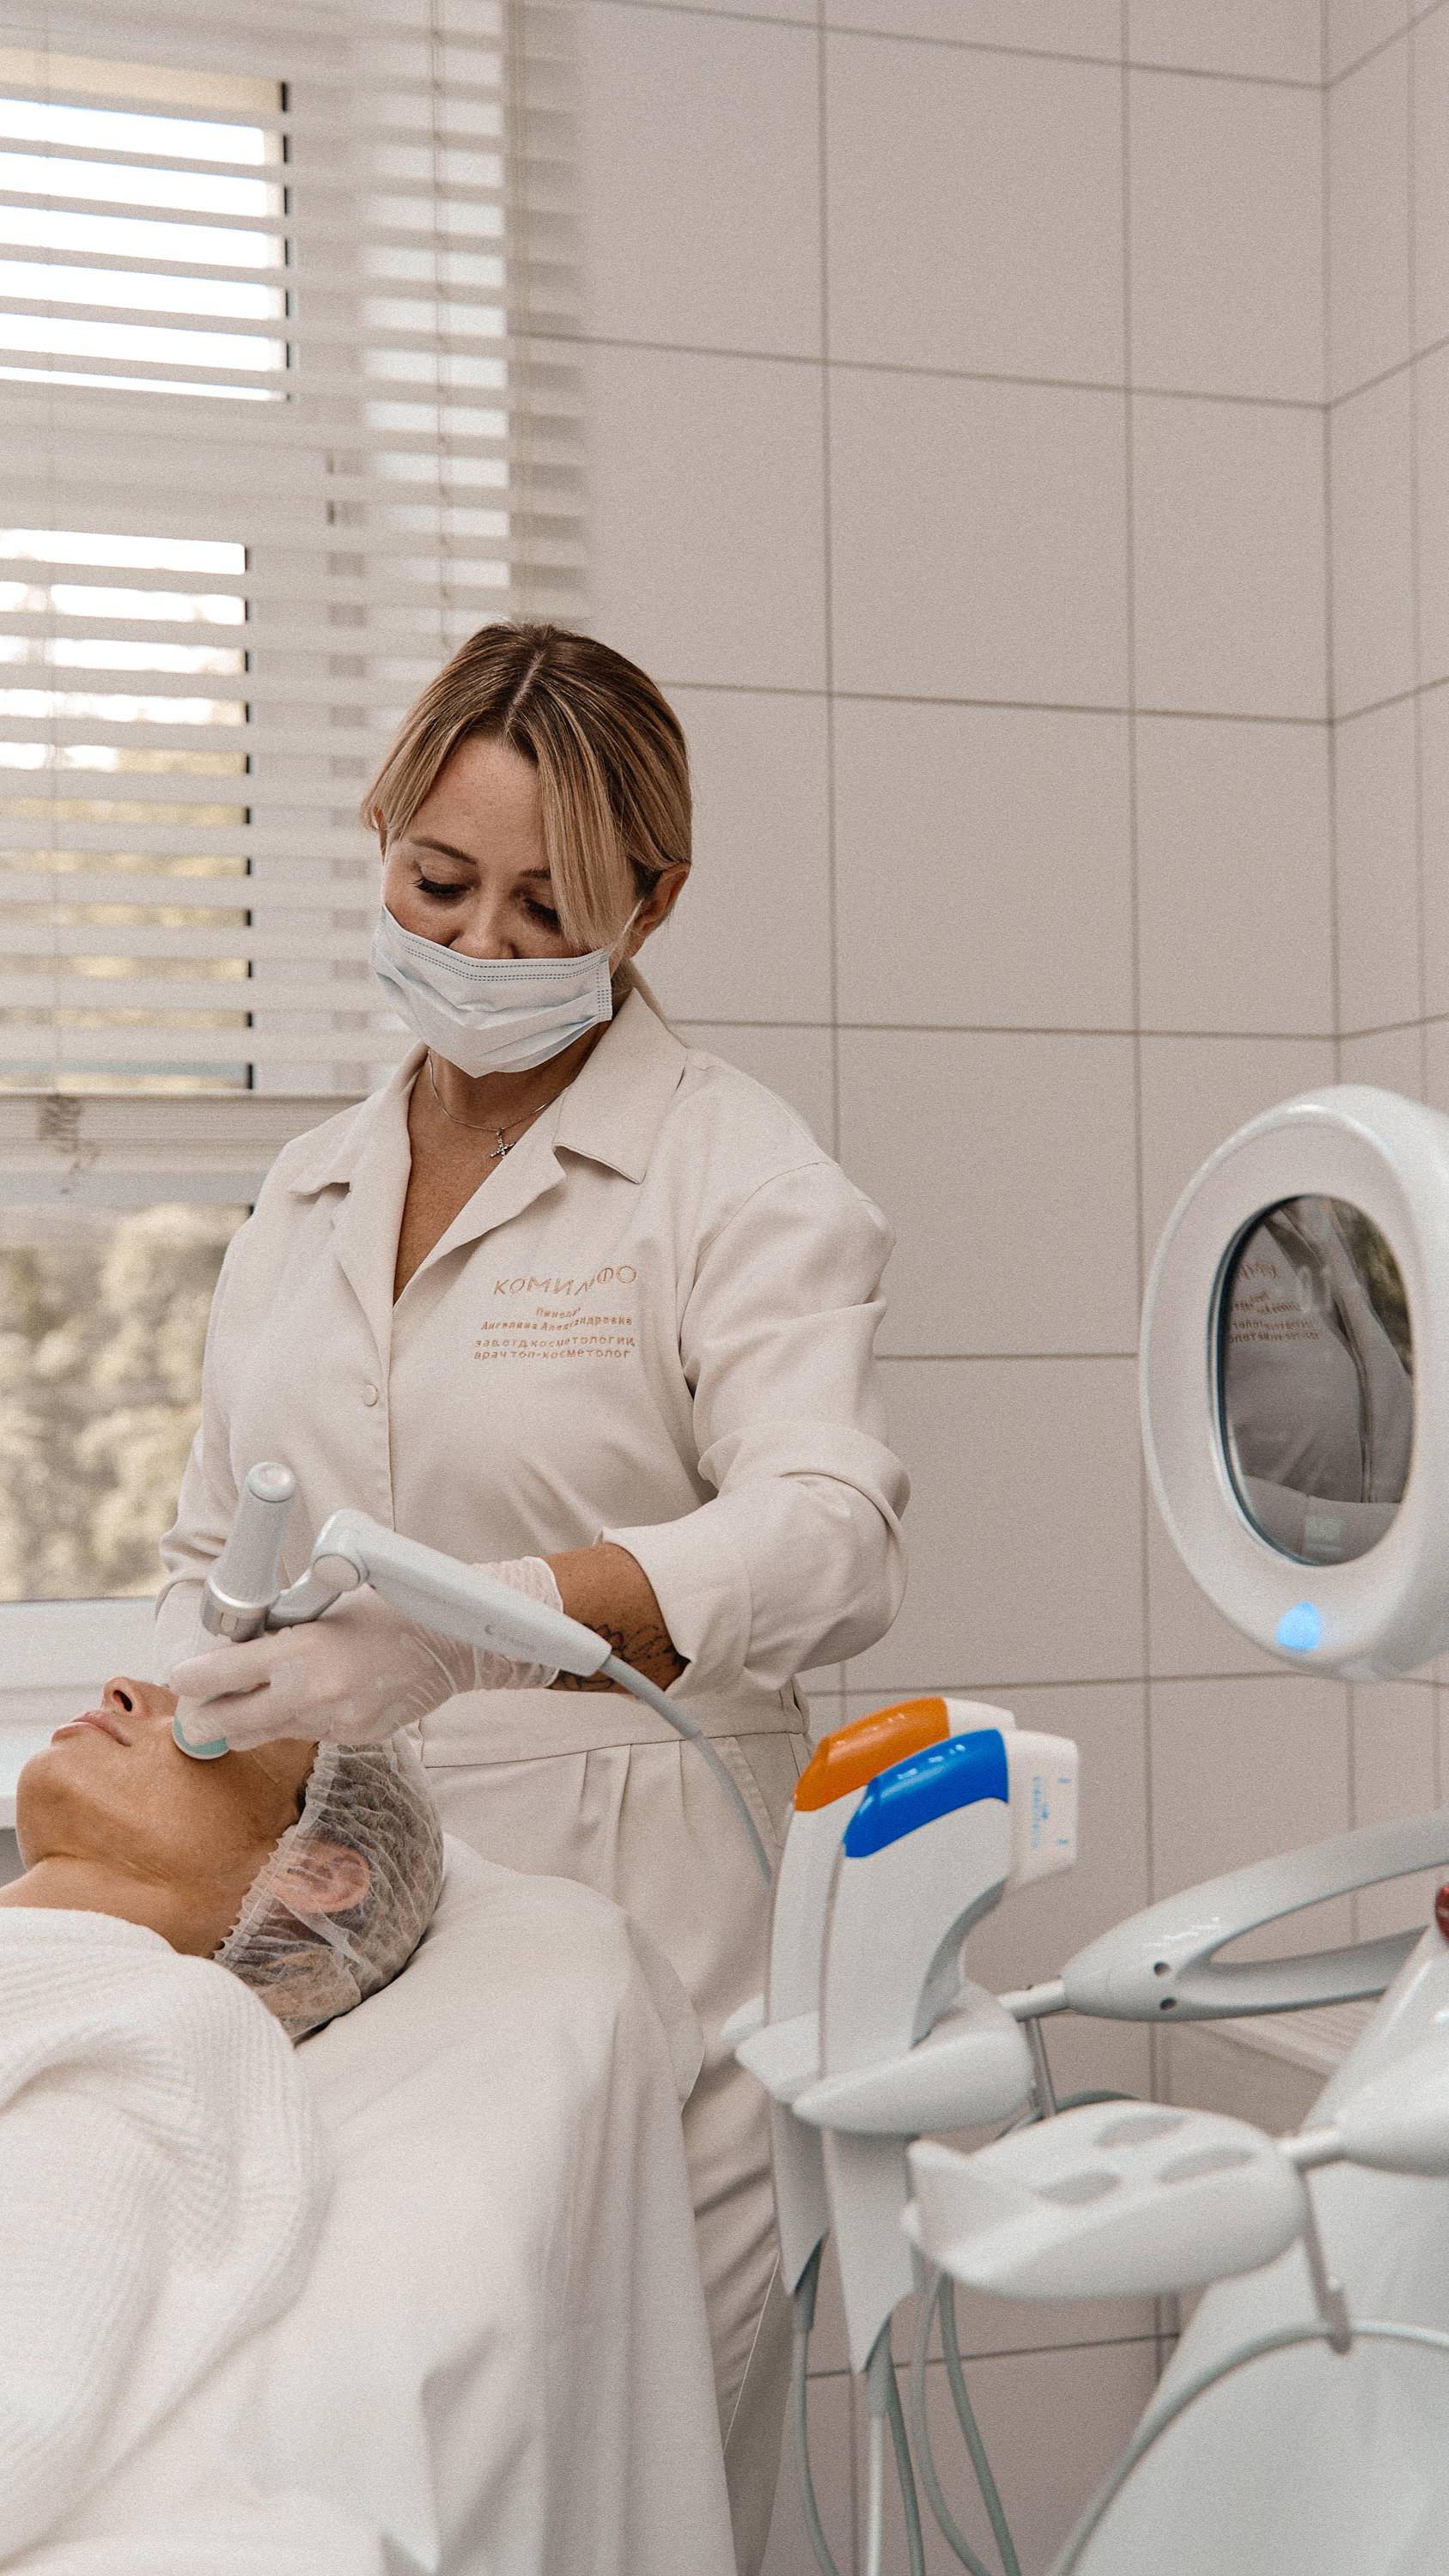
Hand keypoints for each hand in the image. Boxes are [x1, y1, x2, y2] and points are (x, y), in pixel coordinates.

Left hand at [170, 1557, 563, 1752]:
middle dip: (207, 1716)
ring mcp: (332, 1724)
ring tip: (258, 1695)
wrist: (449, 1641)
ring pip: (264, 1734)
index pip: (215, 1677)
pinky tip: (318, 1695)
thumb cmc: (384, 1611)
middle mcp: (310, 1696)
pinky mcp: (353, 1739)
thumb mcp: (323, 1607)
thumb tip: (231, 1648)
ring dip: (253, 1718)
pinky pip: (307, 1735)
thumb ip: (276, 1632)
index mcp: (297, 1653)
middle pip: (226, 1725)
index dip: (190, 1680)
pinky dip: (300, 1719)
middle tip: (201, 1706)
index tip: (183, 1678)